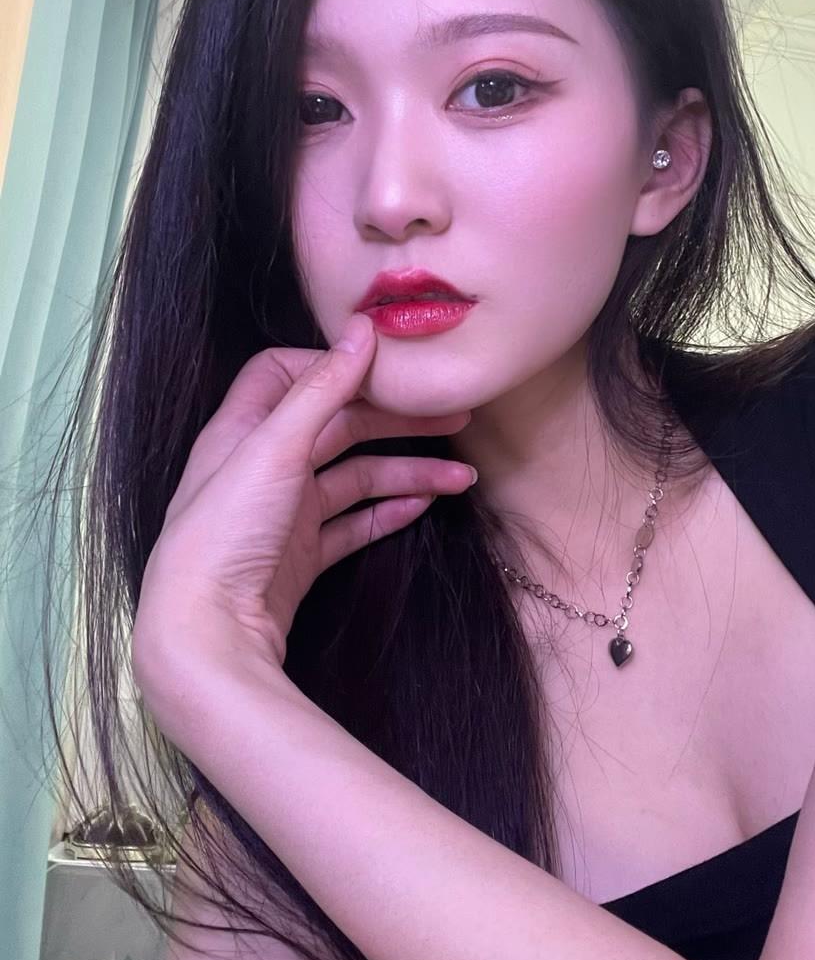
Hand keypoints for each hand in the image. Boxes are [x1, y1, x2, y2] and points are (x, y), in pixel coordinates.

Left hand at [131, 312, 474, 719]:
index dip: (336, 365)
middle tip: (456, 418)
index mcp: (245, 430)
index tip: (389, 367)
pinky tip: (422, 505)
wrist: (207, 632)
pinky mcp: (301, 556)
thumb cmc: (226, 532)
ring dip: (408, 472)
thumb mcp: (274, 448)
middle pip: (339, 425)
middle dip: (397, 421)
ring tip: (462, 479)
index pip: (287, 373)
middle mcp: (263, 465)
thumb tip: (364, 327)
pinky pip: (353, 524)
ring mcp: (284, 514)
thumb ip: (322, 389)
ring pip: (356, 477)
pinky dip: (388, 512)